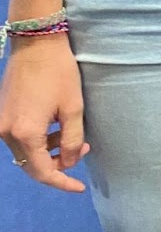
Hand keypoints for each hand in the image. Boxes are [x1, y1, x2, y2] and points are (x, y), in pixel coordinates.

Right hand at [0, 36, 89, 192]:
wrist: (36, 43)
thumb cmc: (59, 73)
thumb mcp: (73, 108)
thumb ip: (72, 141)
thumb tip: (68, 163)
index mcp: (25, 133)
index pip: (42, 171)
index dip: (62, 182)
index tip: (79, 188)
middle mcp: (6, 133)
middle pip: (31, 165)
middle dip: (58, 164)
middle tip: (82, 150)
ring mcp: (0, 123)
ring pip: (25, 152)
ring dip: (48, 151)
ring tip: (73, 137)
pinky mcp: (1, 115)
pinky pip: (19, 138)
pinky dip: (38, 140)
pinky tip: (56, 128)